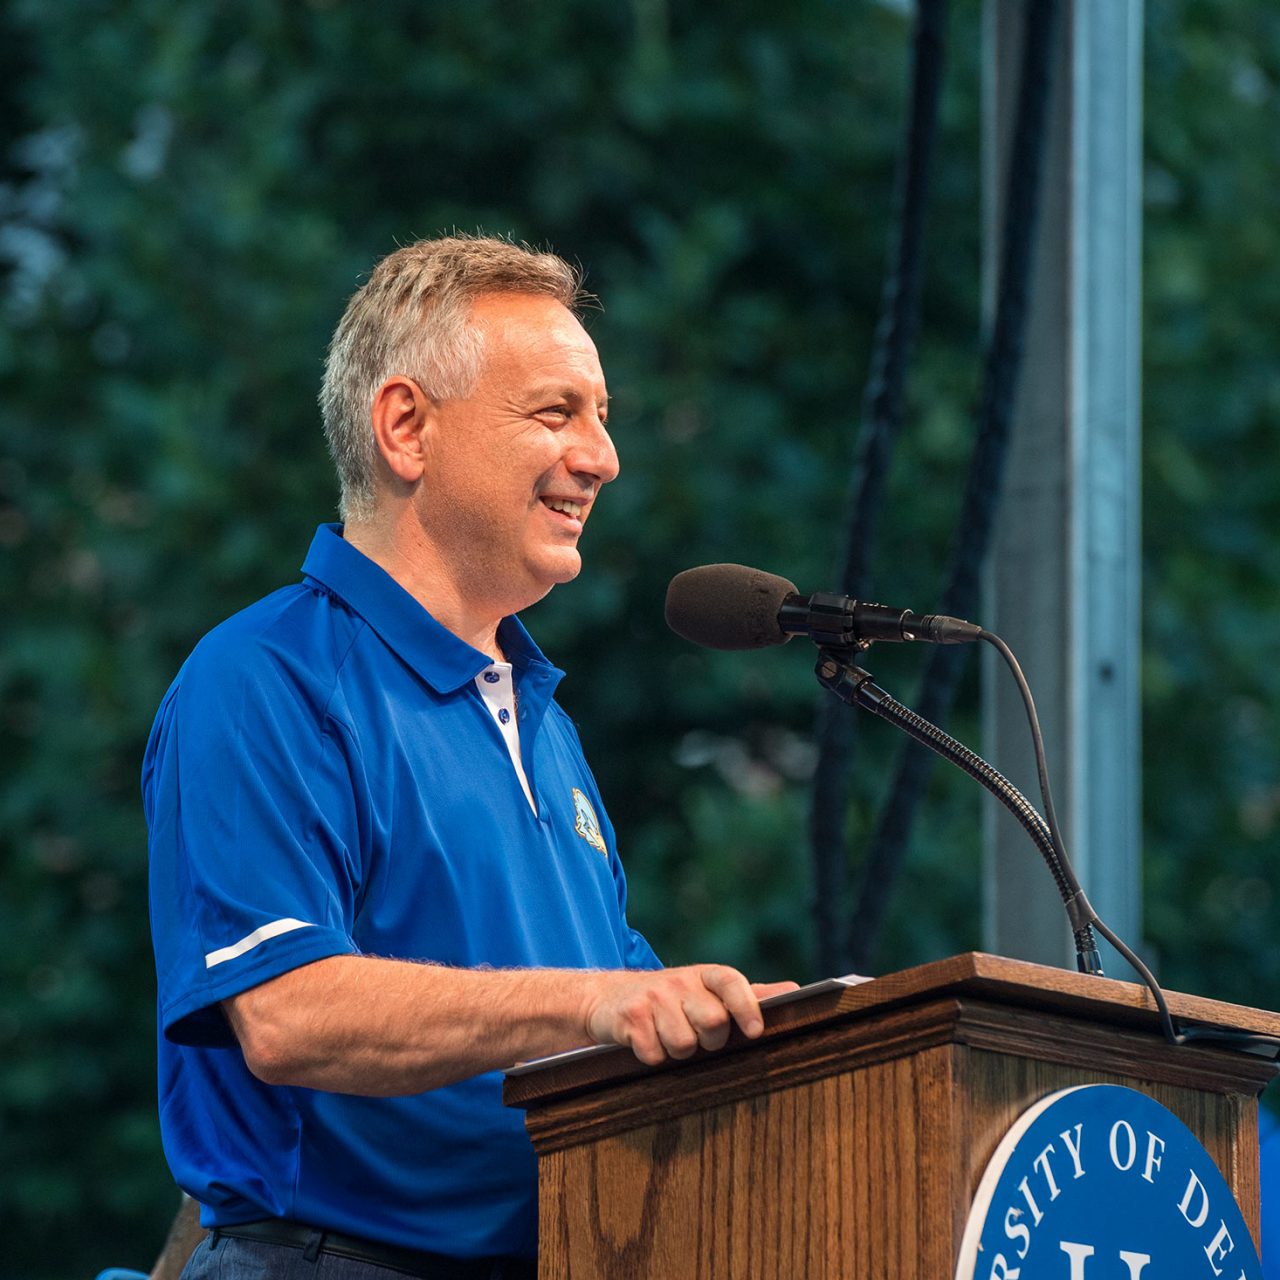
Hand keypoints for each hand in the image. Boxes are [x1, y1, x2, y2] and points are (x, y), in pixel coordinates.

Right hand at [582, 966, 798, 1065]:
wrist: (608, 998)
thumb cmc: (671, 1000)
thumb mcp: (708, 992)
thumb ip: (750, 995)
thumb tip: (795, 991)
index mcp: (705, 974)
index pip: (732, 982)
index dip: (746, 1006)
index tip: (754, 1031)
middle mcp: (680, 981)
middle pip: (713, 1022)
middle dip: (709, 1041)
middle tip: (698, 1038)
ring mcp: (653, 997)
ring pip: (684, 1044)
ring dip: (678, 1052)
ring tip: (669, 1038)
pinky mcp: (629, 1017)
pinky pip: (654, 1054)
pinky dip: (653, 1057)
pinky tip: (646, 1042)